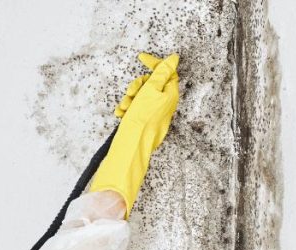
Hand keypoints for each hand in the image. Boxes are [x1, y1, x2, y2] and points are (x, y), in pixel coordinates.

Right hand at [89, 53, 179, 217]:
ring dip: (129, 98)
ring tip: (124, 108)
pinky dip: (127, 109)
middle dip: (137, 86)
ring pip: (140, 95)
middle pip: (150, 83)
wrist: (132, 144)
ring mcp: (154, 112)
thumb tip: (174, 58)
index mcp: (170, 94)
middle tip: (131, 93)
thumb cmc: (142, 119)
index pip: (166, 71)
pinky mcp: (144, 120)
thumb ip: (162, 72)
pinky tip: (121, 115)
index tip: (141, 58)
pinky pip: (135, 108)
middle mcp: (164, 103)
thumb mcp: (151, 89)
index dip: (154, 63)